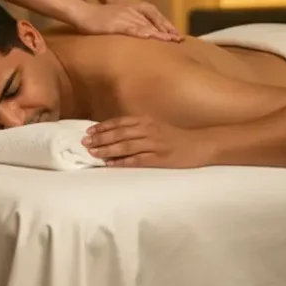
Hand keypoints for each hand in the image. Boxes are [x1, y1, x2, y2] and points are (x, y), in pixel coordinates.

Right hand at [71, 2, 181, 41]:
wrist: (82, 13)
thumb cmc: (97, 20)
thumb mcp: (115, 22)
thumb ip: (127, 29)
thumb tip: (137, 40)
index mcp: (131, 15)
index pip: (152, 22)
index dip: (165, 30)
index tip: (177, 38)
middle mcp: (130, 14)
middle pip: (151, 24)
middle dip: (166, 32)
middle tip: (179, 40)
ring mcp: (123, 18)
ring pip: (144, 26)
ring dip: (157, 34)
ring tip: (170, 40)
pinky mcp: (115, 24)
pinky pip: (130, 29)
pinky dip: (140, 33)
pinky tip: (148, 36)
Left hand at [82, 115, 210, 168]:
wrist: (200, 145)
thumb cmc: (176, 137)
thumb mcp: (156, 127)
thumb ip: (139, 128)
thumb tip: (117, 134)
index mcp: (147, 121)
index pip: (120, 122)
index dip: (103, 127)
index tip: (89, 131)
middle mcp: (148, 130)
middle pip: (119, 133)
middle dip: (100, 138)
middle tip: (84, 142)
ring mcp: (154, 144)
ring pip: (125, 146)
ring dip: (107, 150)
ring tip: (93, 153)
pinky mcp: (159, 158)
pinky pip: (137, 160)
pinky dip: (122, 162)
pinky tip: (110, 164)